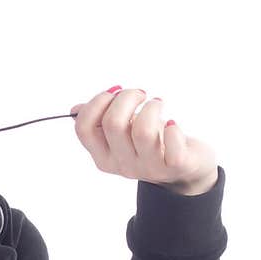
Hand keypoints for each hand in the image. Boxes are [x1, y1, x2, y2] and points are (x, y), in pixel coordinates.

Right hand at [68, 88, 217, 193]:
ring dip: (151, 107)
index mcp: (103, 156)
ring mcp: (148, 167)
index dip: (97, 101)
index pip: (84, 128)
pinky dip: (173, 128)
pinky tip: (173, 124)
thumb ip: (100, 122)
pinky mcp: (175, 165)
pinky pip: (172, 145)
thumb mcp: (123, 133)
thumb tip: (75, 110)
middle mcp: (122, 164)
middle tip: (140, 94)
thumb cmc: (152, 143)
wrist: (185, 167)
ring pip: (142, 130)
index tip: (114, 91)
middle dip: (127, 97)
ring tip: (157, 104)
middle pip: (113, 123)